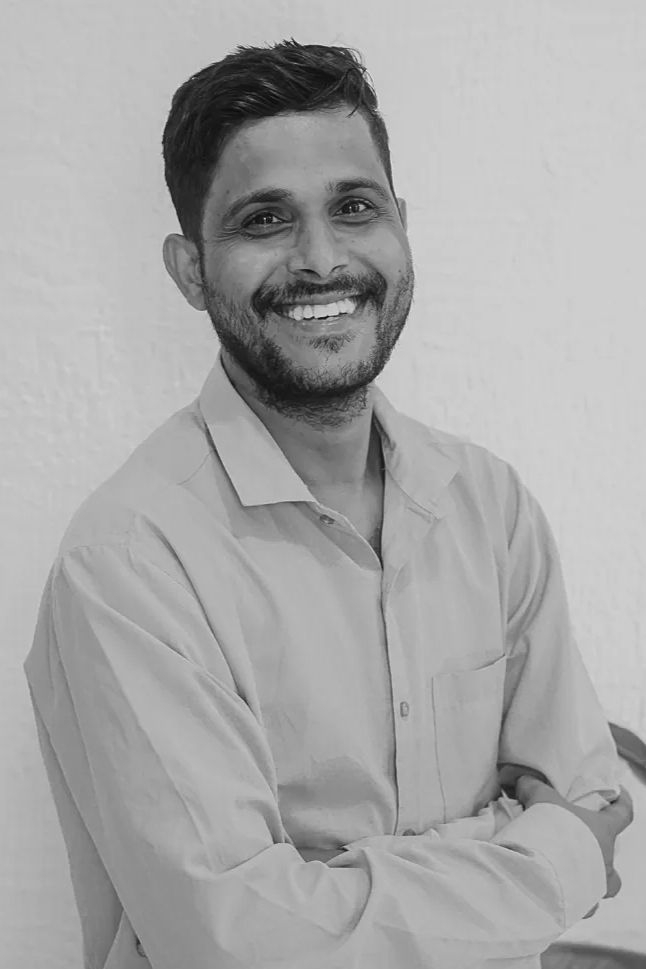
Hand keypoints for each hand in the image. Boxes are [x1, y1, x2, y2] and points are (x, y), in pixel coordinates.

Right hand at [516, 776, 632, 914]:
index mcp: (603, 832)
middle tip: (578, 843)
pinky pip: (580, 905)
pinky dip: (570, 899)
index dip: (623, 802)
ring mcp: (595, 888)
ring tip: (567, 874)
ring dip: (589, 880)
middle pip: (613, 858)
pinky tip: (553, 891)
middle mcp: (606, 862)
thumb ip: (534, 787)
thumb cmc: (551, 832)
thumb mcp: (541, 800)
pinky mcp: (579, 909)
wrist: (539, 873)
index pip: (624, 814)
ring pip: (601, 886)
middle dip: (598, 851)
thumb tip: (523, 780)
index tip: (618, 793)